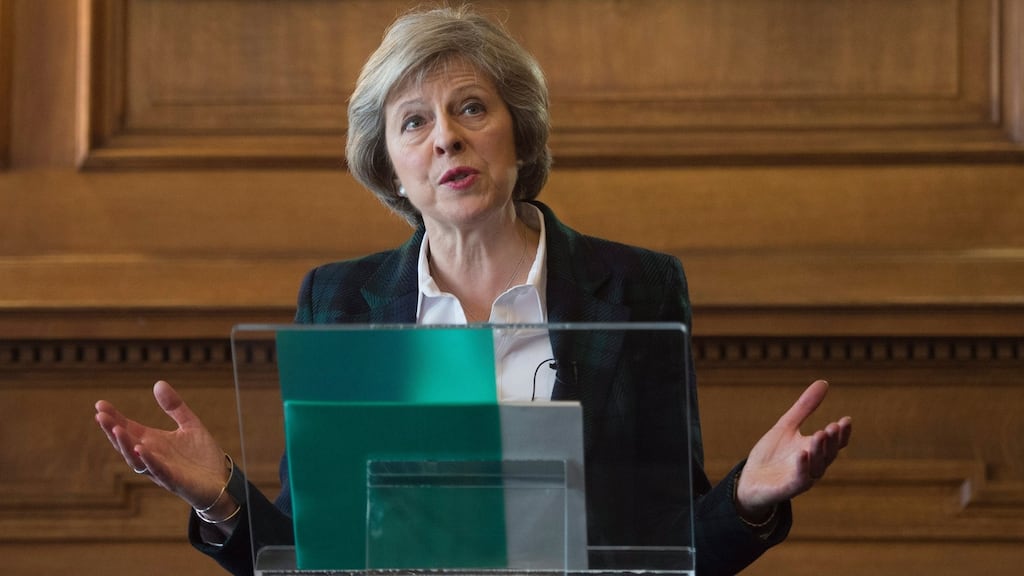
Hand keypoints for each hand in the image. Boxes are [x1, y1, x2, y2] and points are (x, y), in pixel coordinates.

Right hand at [95, 381, 228, 510]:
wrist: (222, 481)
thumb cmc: (202, 456)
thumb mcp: (190, 424)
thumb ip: (175, 406)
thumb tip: (158, 383)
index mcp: (154, 443)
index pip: (128, 429)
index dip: (114, 418)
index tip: (100, 404)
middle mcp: (152, 457)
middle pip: (126, 444)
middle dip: (112, 430)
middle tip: (100, 415)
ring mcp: (161, 470)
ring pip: (137, 460)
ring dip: (126, 445)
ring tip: (116, 430)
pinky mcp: (175, 481)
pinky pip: (159, 471)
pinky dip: (149, 461)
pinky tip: (142, 448)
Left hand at [735, 380, 852, 520]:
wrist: (749, 480)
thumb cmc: (771, 454)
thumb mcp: (787, 426)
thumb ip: (804, 407)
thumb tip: (824, 382)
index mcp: (814, 451)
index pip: (834, 444)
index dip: (842, 433)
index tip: (846, 419)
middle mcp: (812, 466)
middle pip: (828, 455)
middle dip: (831, 441)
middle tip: (833, 426)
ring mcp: (800, 478)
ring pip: (816, 468)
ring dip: (819, 452)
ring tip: (820, 434)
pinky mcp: (786, 489)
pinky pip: (798, 481)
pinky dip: (802, 469)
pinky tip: (802, 454)